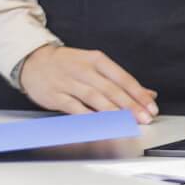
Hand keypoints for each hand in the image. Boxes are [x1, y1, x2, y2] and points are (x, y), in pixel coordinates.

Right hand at [18, 45, 159, 123]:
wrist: (33, 60)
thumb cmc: (68, 64)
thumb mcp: (95, 64)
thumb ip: (121, 80)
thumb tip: (147, 93)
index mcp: (97, 60)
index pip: (123, 78)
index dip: (138, 94)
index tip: (151, 106)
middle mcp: (85, 70)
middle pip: (111, 89)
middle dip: (130, 105)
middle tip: (144, 118)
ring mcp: (69, 83)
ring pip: (95, 98)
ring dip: (113, 112)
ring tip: (127, 122)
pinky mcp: (56, 96)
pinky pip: (75, 108)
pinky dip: (88, 117)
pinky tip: (100, 125)